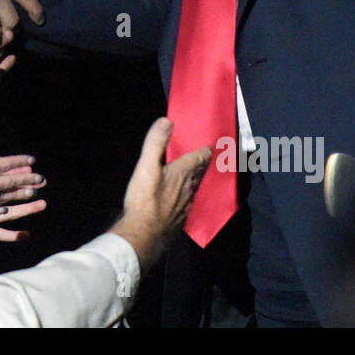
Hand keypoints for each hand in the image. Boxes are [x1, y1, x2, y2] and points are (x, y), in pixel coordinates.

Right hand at [0, 105, 43, 225]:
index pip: (4, 163)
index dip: (19, 161)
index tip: (33, 160)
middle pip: (9, 181)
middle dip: (27, 179)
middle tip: (43, 180)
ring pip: (4, 196)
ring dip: (19, 194)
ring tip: (33, 195)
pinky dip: (0, 208)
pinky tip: (5, 210)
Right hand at [108, 118, 210, 269]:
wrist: (145, 234)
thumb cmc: (145, 199)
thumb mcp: (147, 166)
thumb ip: (156, 142)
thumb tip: (167, 121)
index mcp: (182, 173)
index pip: (199, 158)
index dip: (204, 150)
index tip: (209, 146)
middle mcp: (188, 188)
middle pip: (198, 173)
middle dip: (201, 164)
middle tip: (203, 158)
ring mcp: (185, 205)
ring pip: (194, 188)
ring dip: (195, 180)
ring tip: (193, 175)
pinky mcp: (179, 219)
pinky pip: (187, 203)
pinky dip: (186, 196)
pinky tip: (181, 200)